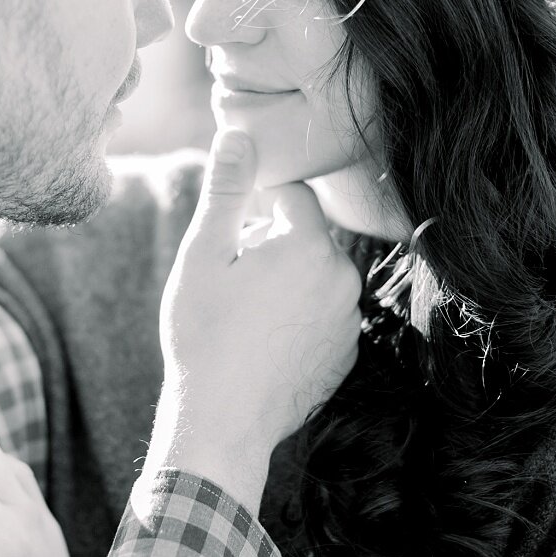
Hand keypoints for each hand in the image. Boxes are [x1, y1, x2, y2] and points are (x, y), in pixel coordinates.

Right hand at [150, 129, 361, 512]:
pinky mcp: (346, 356)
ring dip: (285, 282)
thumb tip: (239, 132)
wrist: (222, 424)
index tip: (228, 240)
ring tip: (244, 316)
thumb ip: (228, 189)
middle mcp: (345, 280)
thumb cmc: (205, 336)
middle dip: (270, 245)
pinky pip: (322, 317)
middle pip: (306, 237)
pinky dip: (298, 319)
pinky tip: (262, 344)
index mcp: (313, 246)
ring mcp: (350, 322)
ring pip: (315, 278)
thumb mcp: (205, 254)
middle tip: (230, 282)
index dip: (253, 209)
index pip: (290, 196)